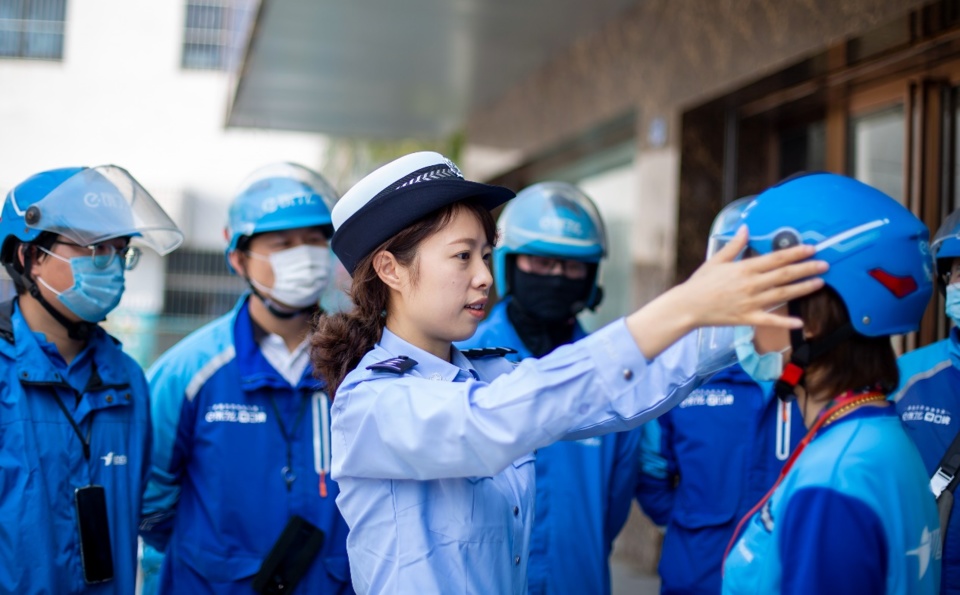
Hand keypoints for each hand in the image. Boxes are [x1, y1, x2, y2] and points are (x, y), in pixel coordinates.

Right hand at [679, 225, 826, 328]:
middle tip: (824, 264)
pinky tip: (800, 321)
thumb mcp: (716, 260)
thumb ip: (734, 245)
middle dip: (807, 268)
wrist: (688, 306)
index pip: (776, 258)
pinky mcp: (747, 318)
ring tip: (819, 283)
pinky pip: (770, 320)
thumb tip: (745, 229)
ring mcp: (751, 302)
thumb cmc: (700, 283)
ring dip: (803, 288)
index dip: (795, 252)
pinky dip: (785, 321)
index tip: (810, 248)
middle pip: (785, 275)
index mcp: (744, 268)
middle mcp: (751, 284)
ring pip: (783, 294)